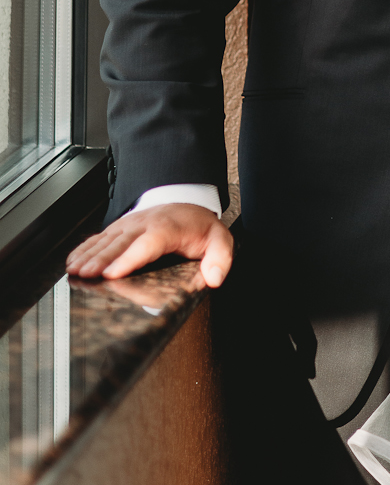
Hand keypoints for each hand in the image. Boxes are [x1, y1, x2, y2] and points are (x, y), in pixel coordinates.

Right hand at [65, 204, 233, 287]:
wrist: (190, 206)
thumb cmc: (201, 228)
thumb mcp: (220, 241)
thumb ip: (220, 259)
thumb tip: (214, 278)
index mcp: (169, 228)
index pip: (148, 244)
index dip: (129, 259)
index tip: (112, 274)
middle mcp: (146, 223)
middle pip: (121, 242)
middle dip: (101, 259)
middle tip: (84, 274)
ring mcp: (132, 223)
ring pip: (107, 238)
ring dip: (89, 254)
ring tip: (74, 270)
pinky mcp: (122, 226)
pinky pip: (101, 235)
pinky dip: (85, 247)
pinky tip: (73, 259)